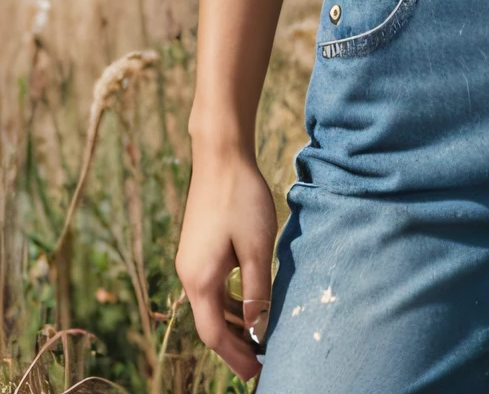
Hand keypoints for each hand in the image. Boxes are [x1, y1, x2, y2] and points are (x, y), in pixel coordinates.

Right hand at [175, 147, 277, 381]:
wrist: (220, 157)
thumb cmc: (241, 198)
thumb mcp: (256, 246)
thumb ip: (256, 289)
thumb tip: (258, 327)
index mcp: (200, 279)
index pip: (215, 334)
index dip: (235, 356)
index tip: (256, 372)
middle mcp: (189, 274)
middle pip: (210, 323)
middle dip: (234, 345)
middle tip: (258, 362)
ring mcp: (191, 260)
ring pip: (211, 304)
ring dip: (233, 323)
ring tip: (257, 338)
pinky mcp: (198, 247)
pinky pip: (211, 286)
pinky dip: (229, 300)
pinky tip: (248, 302)